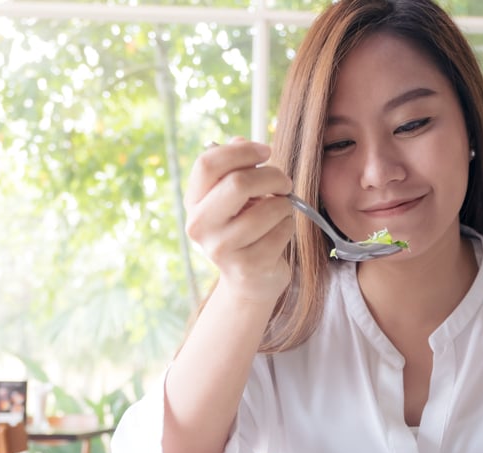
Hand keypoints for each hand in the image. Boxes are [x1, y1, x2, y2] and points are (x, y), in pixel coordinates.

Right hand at [184, 139, 295, 302]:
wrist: (250, 280)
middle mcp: (200, 226)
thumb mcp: (235, 198)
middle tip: (285, 181)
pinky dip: (289, 225)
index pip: (208, 164)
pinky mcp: (248, 266)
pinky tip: (281, 232)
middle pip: (238, 183)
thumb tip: (241, 142)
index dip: (242, 151)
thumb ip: (236, 168)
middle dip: (272, 176)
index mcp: (193, 203)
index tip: (266, 151)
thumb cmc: (245, 229)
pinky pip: (281, 231)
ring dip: (284, 204)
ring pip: (268, 208)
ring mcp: (222, 249)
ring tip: (282, 210)